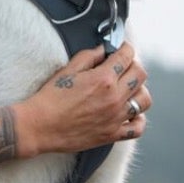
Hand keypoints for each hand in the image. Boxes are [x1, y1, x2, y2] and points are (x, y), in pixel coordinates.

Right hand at [13, 42, 150, 156]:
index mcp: (103, 78)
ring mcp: (115, 117)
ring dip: (139, 90)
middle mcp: (114, 97)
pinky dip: (138, 120)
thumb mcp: (67, 70)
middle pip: (141, 74)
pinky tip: (130, 113)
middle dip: (134, 65)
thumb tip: (103, 50)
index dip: (125, 48)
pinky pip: (137, 128)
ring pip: (144, 99)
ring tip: (128, 89)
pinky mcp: (111, 134)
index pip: (127, 56)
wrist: (39, 127)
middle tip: (123, 66)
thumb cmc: (50, 98)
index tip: (122, 48)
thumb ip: (89, 56)